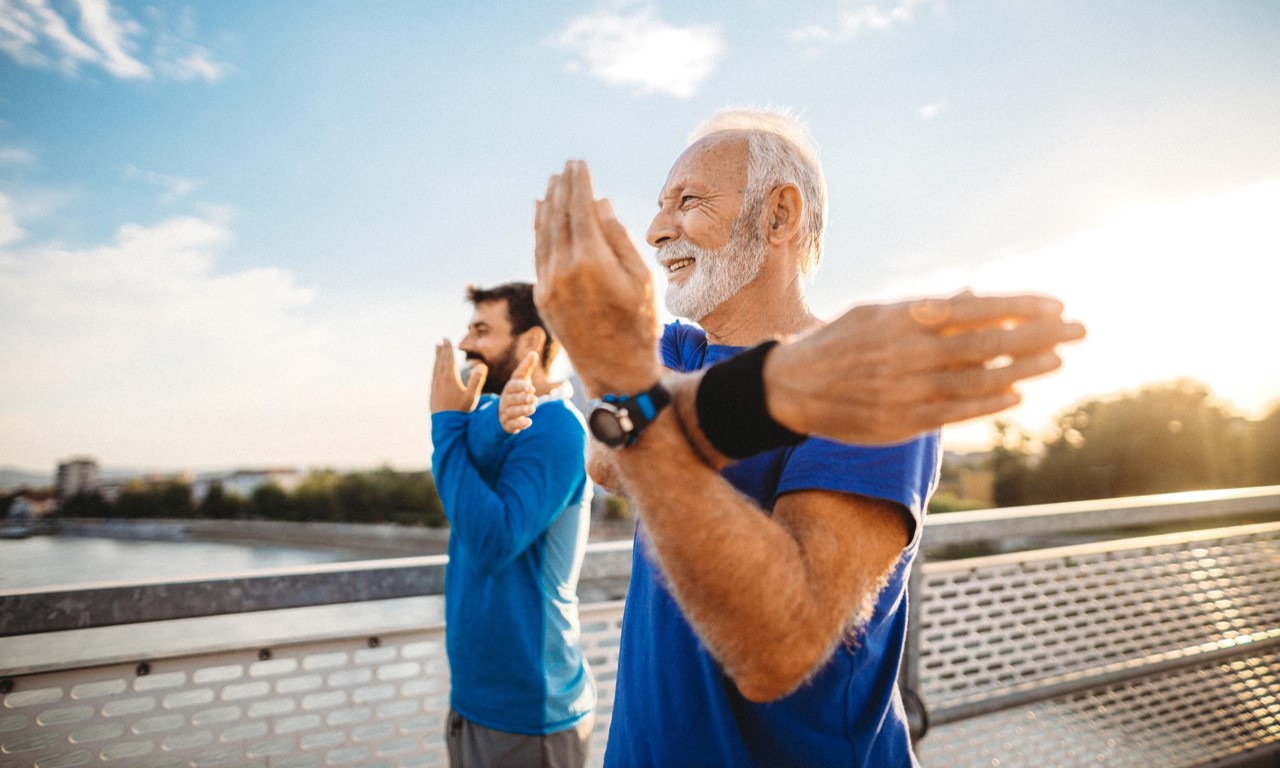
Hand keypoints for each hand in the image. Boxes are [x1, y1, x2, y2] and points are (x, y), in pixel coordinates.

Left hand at [430, 339, 486, 413]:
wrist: (445, 424)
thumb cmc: (460, 410)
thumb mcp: (471, 396)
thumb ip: (476, 380)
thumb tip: (481, 365)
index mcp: (450, 378)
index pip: (449, 359)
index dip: (448, 349)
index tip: (446, 339)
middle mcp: (440, 380)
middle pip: (441, 361)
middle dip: (442, 351)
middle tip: (441, 341)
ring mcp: (435, 386)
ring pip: (435, 368)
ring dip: (437, 358)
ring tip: (436, 350)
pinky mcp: (432, 393)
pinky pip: (433, 375)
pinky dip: (435, 368)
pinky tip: (436, 369)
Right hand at [499, 350, 538, 432]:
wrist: (504, 412)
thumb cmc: (516, 393)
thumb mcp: (520, 380)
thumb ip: (526, 367)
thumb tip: (534, 352)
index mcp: (509, 389)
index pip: (512, 386)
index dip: (521, 387)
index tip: (532, 388)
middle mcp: (505, 401)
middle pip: (511, 399)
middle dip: (522, 399)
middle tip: (534, 399)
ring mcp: (506, 413)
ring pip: (512, 412)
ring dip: (522, 410)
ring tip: (533, 409)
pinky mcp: (508, 425)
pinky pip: (512, 425)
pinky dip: (520, 424)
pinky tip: (529, 422)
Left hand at [534, 160, 660, 396]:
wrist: (616, 370)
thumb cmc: (639, 323)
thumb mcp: (641, 277)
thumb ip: (618, 237)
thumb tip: (599, 204)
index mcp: (591, 261)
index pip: (579, 210)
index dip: (578, 183)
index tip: (579, 164)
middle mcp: (563, 270)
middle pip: (557, 217)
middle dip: (561, 188)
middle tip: (565, 167)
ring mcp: (548, 285)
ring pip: (543, 234)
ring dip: (547, 206)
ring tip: (551, 183)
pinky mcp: (542, 298)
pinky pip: (538, 254)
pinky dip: (538, 231)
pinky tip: (541, 214)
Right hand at [763, 292, 1085, 442]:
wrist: (790, 388)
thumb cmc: (838, 343)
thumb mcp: (877, 313)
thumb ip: (927, 308)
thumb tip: (977, 295)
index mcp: (904, 317)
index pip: (976, 308)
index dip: (1020, 307)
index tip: (1057, 304)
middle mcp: (910, 352)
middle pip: (988, 344)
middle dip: (1040, 335)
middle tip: (1079, 328)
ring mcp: (907, 389)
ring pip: (979, 379)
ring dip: (1024, 370)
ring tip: (1058, 360)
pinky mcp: (902, 422)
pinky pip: (956, 412)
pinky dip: (989, 403)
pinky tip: (1016, 396)